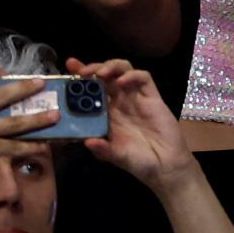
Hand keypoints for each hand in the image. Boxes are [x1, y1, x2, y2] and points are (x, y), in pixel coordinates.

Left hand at [76, 63, 198, 190]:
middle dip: (93, 67)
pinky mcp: (152, 97)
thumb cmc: (138, 161)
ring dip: (111, 66)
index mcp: (106, 113)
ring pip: (123, 69)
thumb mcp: (115, 156)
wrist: (164, 166)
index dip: (80, 76)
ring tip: (101, 74)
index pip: (91, 89)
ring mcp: (135, 97)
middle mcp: (119, 101)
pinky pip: (143, 78)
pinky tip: (123, 82)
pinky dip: (132, 75)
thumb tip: (87, 142)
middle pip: (105, 74)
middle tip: (81, 71)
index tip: (68, 67)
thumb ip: (102, 149)